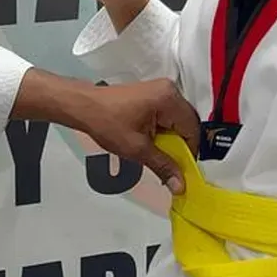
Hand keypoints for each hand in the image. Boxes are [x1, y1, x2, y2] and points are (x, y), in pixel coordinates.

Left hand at [12, 69, 198, 190]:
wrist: (83, 106)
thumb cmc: (108, 123)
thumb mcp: (137, 149)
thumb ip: (163, 166)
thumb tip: (181, 186)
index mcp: (169, 99)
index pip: (193, 130)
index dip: (189, 153)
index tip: (182, 171)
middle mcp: (170, 90)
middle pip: (187, 124)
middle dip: (181, 146)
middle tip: (170, 165)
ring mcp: (161, 90)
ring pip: (178, 121)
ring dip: (172, 140)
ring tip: (158, 155)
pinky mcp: (153, 94)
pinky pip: (168, 116)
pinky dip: (164, 131)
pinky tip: (153, 143)